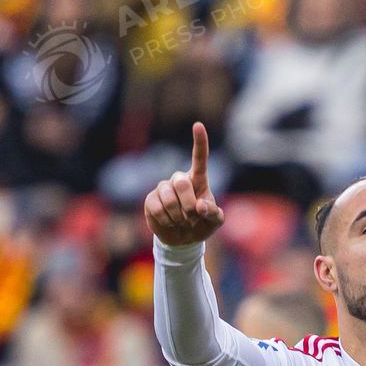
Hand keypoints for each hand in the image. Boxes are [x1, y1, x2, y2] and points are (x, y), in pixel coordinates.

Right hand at [144, 121, 224, 246]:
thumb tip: (200, 206)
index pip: (199, 158)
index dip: (199, 142)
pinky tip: (170, 223)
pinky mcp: (151, 199)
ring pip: (169, 197)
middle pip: (182, 182)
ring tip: (181, 222)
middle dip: (189, 205)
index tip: (198, 125)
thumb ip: (214, 213)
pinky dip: (167, 220)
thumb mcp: (215, 222)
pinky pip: (157, 208)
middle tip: (192, 217)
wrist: (182, 239)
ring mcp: (163, 188)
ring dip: (178, 216)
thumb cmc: (201, 225)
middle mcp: (179, 180)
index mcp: (198, 180)